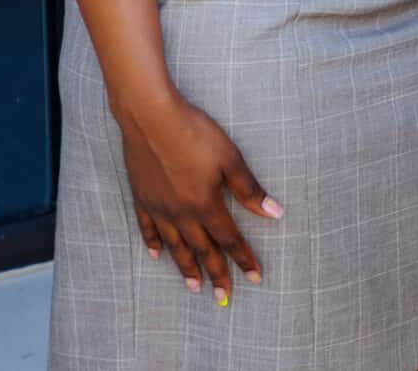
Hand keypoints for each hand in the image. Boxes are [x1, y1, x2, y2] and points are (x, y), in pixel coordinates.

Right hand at [115, 94, 281, 303]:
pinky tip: (156, 256)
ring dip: (186, 268)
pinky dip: (153, 244)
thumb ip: (249, 190)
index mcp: (205, 204)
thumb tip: (275, 213)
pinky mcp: (142, 197)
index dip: (244, 259)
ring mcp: (159, 207)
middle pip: (202, 250)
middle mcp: (181, 213)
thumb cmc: (195, 133)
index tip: (256, 278)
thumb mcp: (230, 159)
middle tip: (224, 298)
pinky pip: (147, 228)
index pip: (229, 239)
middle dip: (216, 274)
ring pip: (174, 246)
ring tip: (194, 287)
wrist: (151, 118)